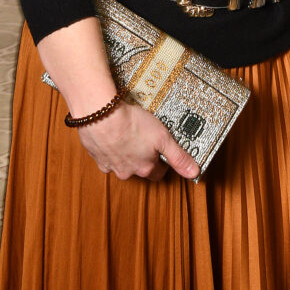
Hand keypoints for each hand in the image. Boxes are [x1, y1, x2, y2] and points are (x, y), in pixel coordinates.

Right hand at [77, 100, 199, 181]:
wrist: (101, 116)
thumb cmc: (133, 125)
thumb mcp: (163, 138)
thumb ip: (178, 157)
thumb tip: (194, 172)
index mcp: (145, 168)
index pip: (159, 173)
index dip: (163, 162)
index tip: (163, 151)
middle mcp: (127, 171)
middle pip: (140, 168)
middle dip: (144, 158)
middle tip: (146, 140)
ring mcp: (110, 165)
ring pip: (122, 163)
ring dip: (126, 153)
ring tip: (130, 134)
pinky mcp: (96, 156)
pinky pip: (106, 154)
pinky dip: (110, 147)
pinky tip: (114, 134)